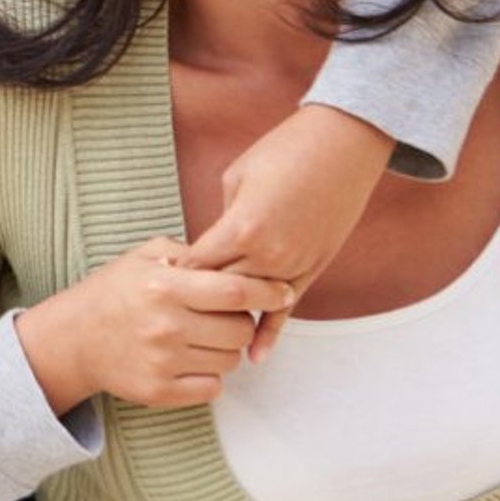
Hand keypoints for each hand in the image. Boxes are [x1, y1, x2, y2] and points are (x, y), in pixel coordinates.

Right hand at [15, 236, 294, 413]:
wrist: (74, 338)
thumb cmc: (113, 292)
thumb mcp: (143, 256)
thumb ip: (189, 254)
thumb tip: (235, 258)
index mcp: (164, 286)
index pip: (234, 291)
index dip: (267, 291)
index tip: (283, 292)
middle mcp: (165, 325)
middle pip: (240, 330)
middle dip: (242, 321)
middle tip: (224, 315)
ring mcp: (162, 362)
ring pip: (229, 361)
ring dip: (225, 348)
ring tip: (202, 336)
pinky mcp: (159, 391)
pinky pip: (212, 388)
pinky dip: (209, 375)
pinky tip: (190, 359)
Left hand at [184, 103, 394, 359]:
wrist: (342, 145)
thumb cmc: (284, 151)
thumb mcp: (236, 178)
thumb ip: (222, 219)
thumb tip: (211, 244)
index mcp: (241, 228)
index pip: (198, 264)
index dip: (177, 273)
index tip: (158, 283)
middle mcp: (268, 253)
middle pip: (221, 290)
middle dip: (197, 299)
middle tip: (173, 312)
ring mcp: (294, 264)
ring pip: (252, 302)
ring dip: (228, 314)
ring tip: (201, 333)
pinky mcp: (314, 267)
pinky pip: (287, 308)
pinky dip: (270, 332)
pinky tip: (256, 355)